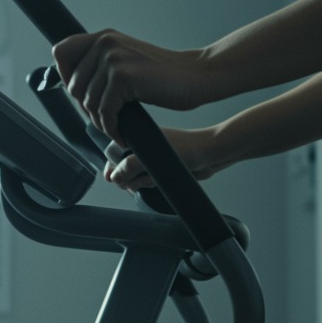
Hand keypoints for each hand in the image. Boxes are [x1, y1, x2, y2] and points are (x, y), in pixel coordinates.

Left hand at [52, 30, 212, 146]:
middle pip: (73, 86)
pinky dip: (112, 129)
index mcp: (103, 37)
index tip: (81, 95)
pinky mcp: (123, 77)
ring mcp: (113, 58)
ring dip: (101, 122)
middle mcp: (104, 43)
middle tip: (105, 119)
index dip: (64, 77)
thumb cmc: (164, 76)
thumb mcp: (128, 61)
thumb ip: (103, 64)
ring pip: (88, 102)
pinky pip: (104, 112)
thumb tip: (74, 86)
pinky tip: (122, 134)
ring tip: (116, 128)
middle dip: (87, 108)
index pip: (61, 52)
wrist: (195, 77)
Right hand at [103, 126, 227, 191]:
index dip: (112, 167)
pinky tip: (158, 183)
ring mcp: (150, 160)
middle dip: (127, 178)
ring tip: (152, 179)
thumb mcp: (154, 157)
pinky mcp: (159, 170)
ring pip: (133, 178)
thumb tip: (113, 177)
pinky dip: (149, 185)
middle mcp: (141, 148)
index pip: (112, 153)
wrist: (209, 155)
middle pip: (121, 168)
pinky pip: (146, 182)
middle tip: (137, 180)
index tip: (115, 177)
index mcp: (136, 137)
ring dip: (139, 183)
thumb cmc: (186, 148)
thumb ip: (130, 166)